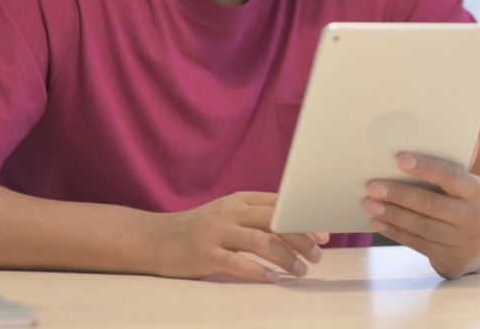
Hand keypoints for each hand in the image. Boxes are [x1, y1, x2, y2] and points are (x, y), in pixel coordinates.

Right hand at [146, 192, 327, 281]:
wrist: (155, 238)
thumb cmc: (199, 229)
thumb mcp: (228, 214)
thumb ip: (256, 217)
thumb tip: (296, 229)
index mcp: (239, 200)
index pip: (279, 205)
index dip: (304, 219)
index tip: (324, 235)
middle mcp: (230, 212)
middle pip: (274, 220)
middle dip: (301, 237)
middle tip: (318, 255)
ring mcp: (217, 232)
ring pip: (260, 241)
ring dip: (285, 257)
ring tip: (301, 271)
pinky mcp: (205, 254)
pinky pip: (236, 263)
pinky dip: (258, 272)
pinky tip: (273, 280)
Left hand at [363, 153, 479, 278]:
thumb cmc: (464, 201)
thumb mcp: (466, 184)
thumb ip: (453, 162)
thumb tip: (432, 131)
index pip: (452, 177)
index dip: (426, 168)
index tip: (399, 159)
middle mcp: (479, 219)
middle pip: (432, 205)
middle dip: (400, 194)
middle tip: (373, 186)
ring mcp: (467, 242)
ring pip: (422, 226)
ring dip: (393, 214)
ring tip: (370, 204)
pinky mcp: (453, 260)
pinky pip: (418, 244)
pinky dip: (395, 232)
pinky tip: (379, 222)